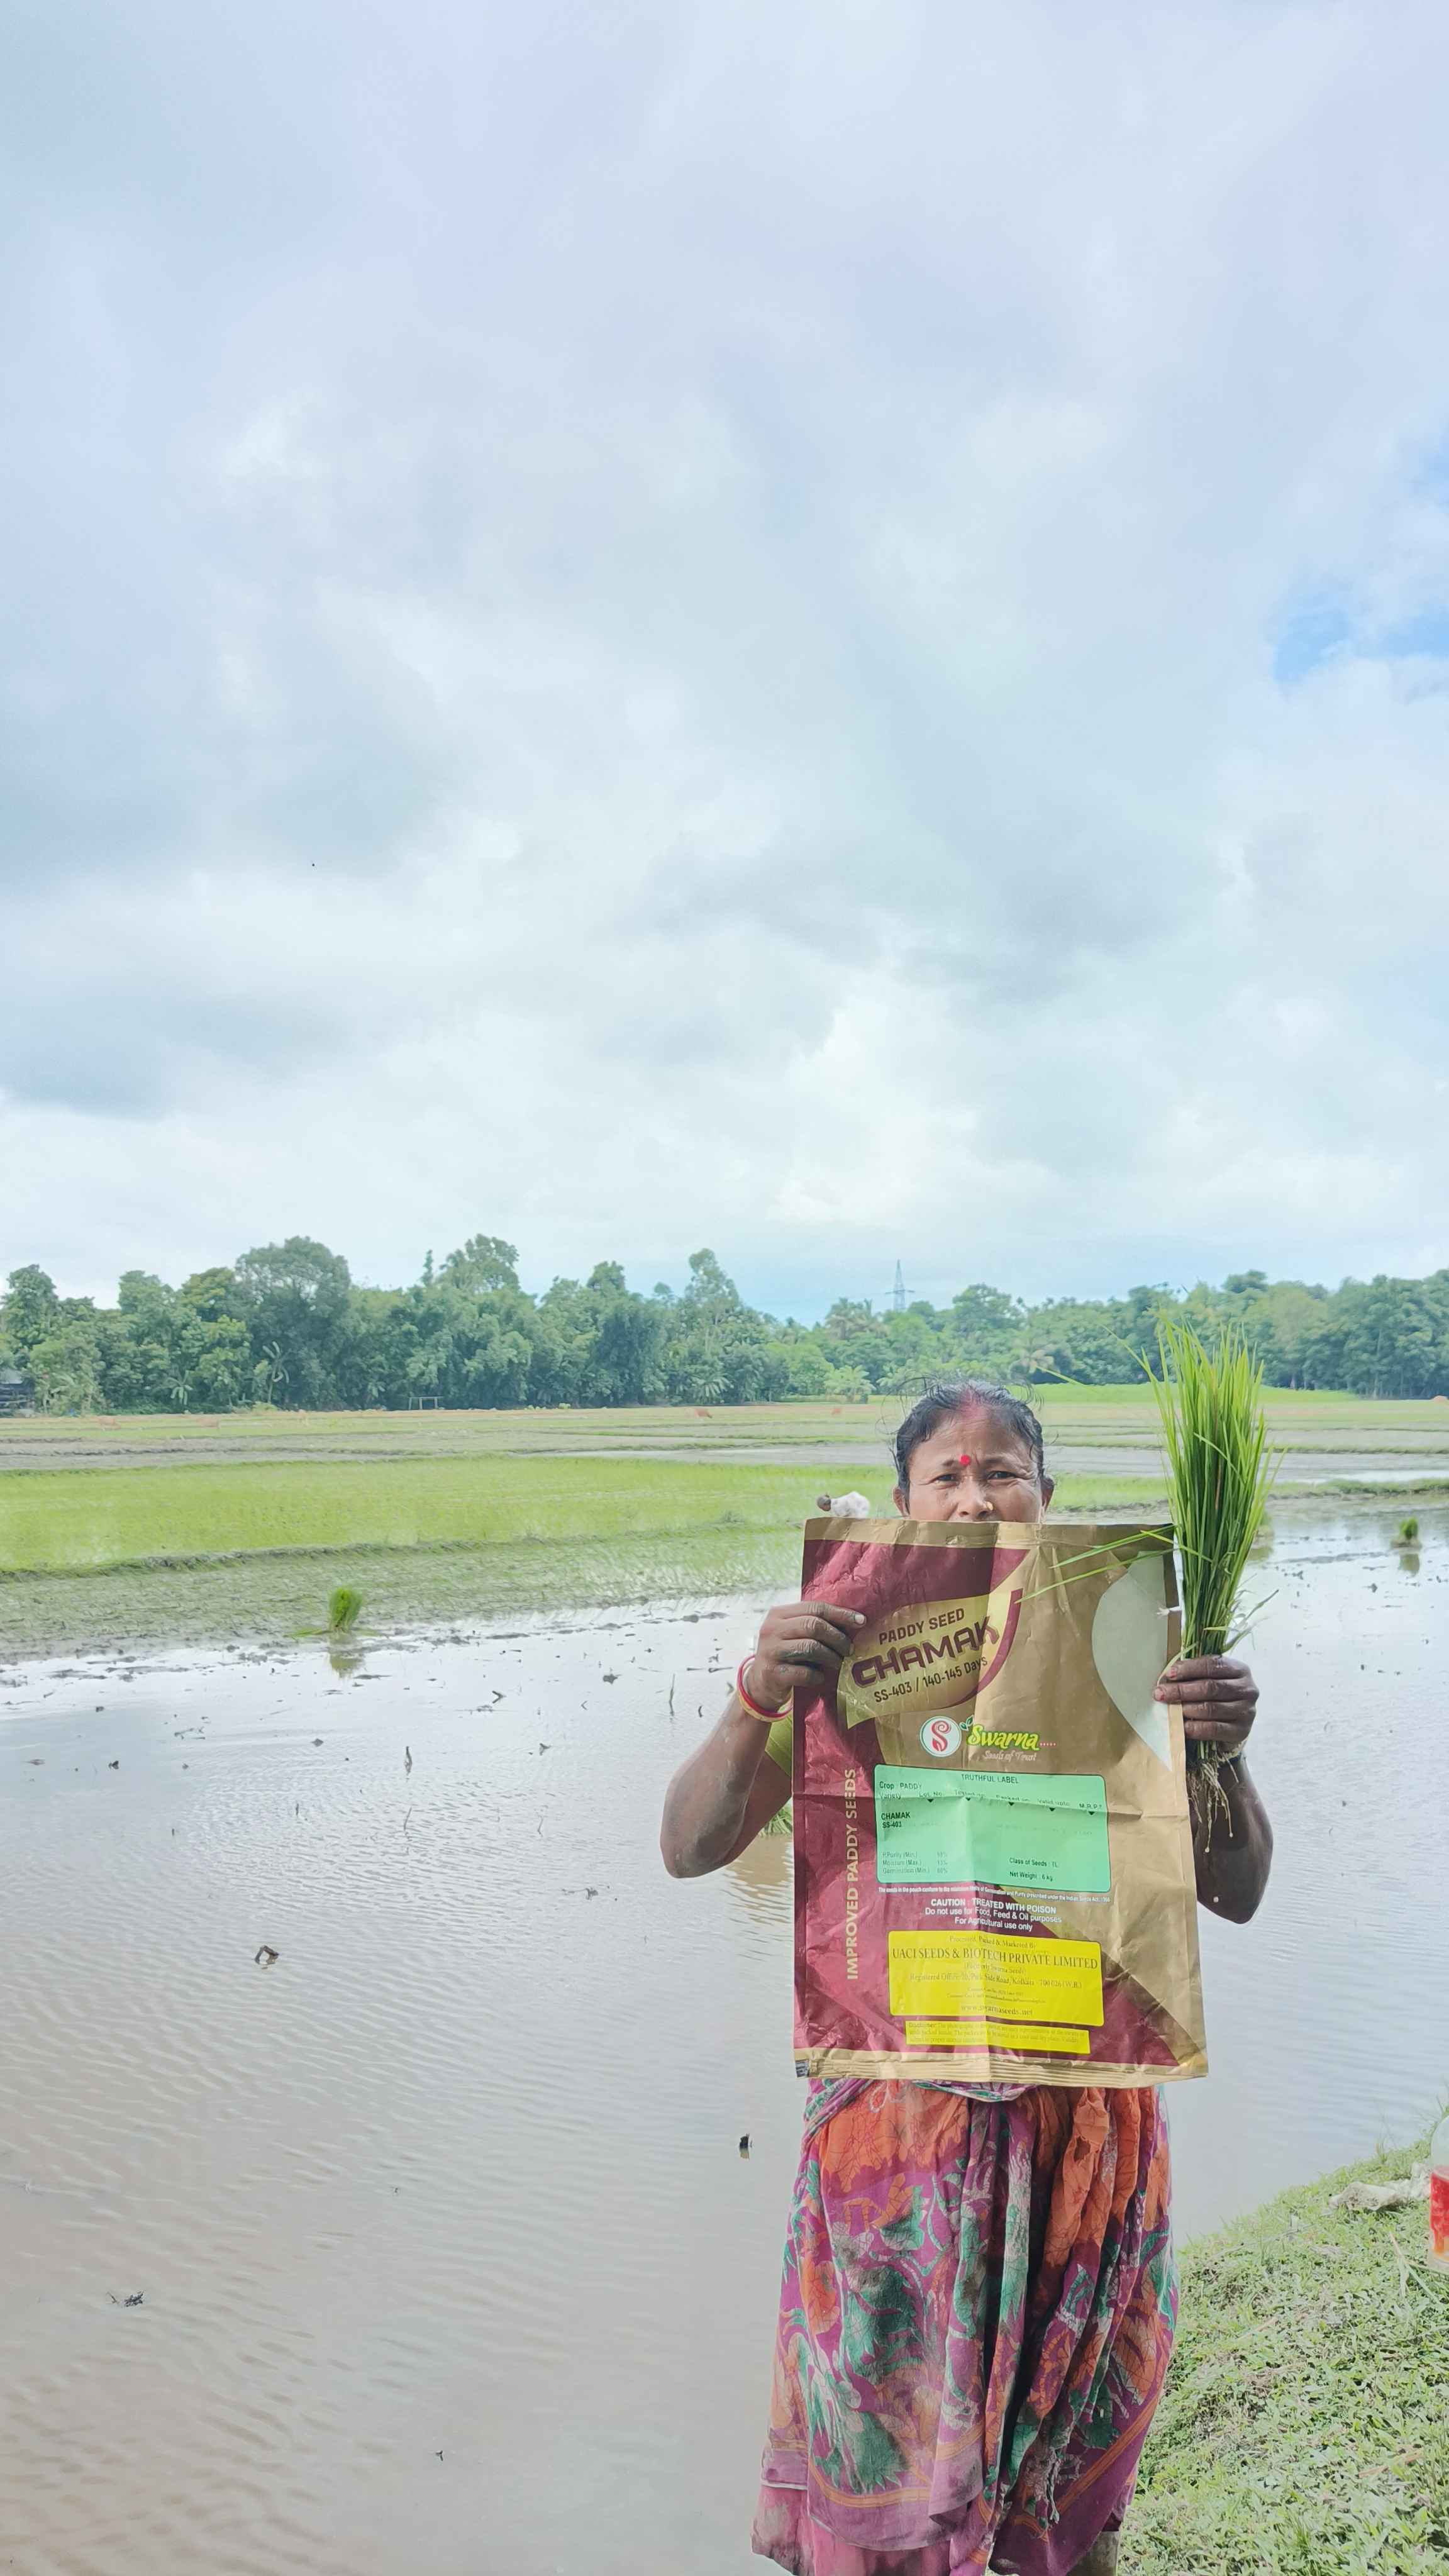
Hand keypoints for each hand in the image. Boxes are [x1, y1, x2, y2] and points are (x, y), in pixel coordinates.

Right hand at [745, 1601, 865, 1712]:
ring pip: (810, 1647)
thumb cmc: (785, 1655)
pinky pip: (804, 1672)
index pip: (815, 1607)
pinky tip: (820, 1677)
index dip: (840, 1614)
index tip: (861, 1621)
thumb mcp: (792, 1634)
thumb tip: (852, 1622)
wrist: (760, 1684)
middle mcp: (771, 1629)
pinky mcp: (773, 1673)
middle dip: (837, 1637)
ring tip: (838, 1663)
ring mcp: (770, 1651)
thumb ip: (813, 1625)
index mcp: (778, 1614)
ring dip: (831, 1657)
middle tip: (850, 1649)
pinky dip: (818, 1676)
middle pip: (813, 1625)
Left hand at [1153, 1655, 1257, 1755]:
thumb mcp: (1211, 1679)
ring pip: (1211, 1708)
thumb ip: (1195, 1675)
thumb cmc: (1217, 1696)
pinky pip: (1214, 1729)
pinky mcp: (1241, 1731)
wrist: (1234, 1723)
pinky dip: (1195, 1728)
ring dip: (1186, 1709)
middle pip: (1210, 1687)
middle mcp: (1247, 1689)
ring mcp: (1247, 1711)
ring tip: (1170, 1709)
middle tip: (1161, 1693)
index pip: (1213, 1665)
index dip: (1189, 1668)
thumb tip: (1168, 1677)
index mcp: (1240, 1670)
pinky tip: (1182, 1726)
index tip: (1169, 1674)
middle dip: (1181, 1690)